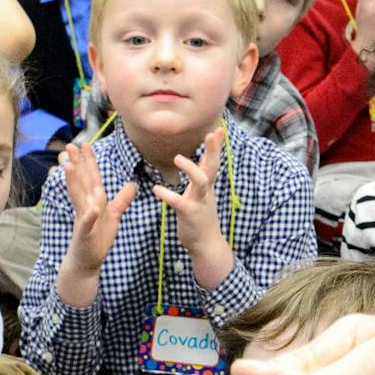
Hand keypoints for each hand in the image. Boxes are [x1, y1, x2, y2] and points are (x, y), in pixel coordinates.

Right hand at [57, 138, 138, 296]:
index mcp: (93, 201)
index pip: (91, 178)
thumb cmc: (97, 238)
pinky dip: (89, 216)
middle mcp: (86, 206)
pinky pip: (87, 223)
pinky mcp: (85, 234)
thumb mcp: (113, 216)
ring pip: (78, 198)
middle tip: (70, 146)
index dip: (89, 161)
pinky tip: (92, 209)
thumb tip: (133, 184)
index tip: (85, 143)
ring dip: (74, 182)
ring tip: (69, 166)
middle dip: (76, 164)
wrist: (85, 260)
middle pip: (82, 182)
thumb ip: (122, 200)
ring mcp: (84, 219)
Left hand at [150, 128, 229, 263]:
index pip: (213, 162)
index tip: (218, 129)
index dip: (216, 146)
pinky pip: (179, 202)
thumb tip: (202, 162)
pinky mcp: (189, 214)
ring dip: (191, 169)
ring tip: (177, 158)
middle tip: (211, 134)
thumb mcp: (203, 195)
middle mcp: (206, 191)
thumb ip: (201, 178)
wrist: (206, 245)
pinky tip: (156, 189)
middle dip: (213, 150)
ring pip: (201, 182)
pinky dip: (167, 195)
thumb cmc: (202, 218)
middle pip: (213, 167)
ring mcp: (199, 202)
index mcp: (207, 186)